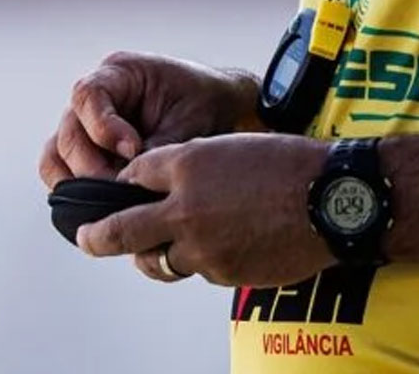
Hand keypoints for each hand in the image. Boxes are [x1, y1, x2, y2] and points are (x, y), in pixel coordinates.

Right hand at [40, 53, 257, 185]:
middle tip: (120, 188)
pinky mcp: (88, 151)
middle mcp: (95, 97)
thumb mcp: (189, 122)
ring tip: (107, 204)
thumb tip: (129, 183)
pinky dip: (74, 192)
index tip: (132, 150)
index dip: (102, 127)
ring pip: (56, 155)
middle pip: (69, 132)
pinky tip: (100, 209)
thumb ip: (158, 148)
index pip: (88, 95)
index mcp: (119, 73)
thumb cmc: (204, 104)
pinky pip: (62, 171)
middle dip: (91, 166)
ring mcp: (85, 125)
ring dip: (75, 183)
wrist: (218, 109)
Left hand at [76, 133, 337, 286]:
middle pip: (121, 231)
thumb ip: (187, 165)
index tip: (119, 188)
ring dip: (153, 254)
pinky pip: (198, 269)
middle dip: (96, 237)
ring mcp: (204, 248)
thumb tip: (156, 185)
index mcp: (186, 167)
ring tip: (150, 249)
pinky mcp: (224, 273)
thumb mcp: (229, 145)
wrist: (333, 200)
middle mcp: (186, 209)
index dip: (125, 182)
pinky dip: (200, 259)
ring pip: (160, 259)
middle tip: (84, 238)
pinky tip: (223, 242)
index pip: (134, 176)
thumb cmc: (287, 164)